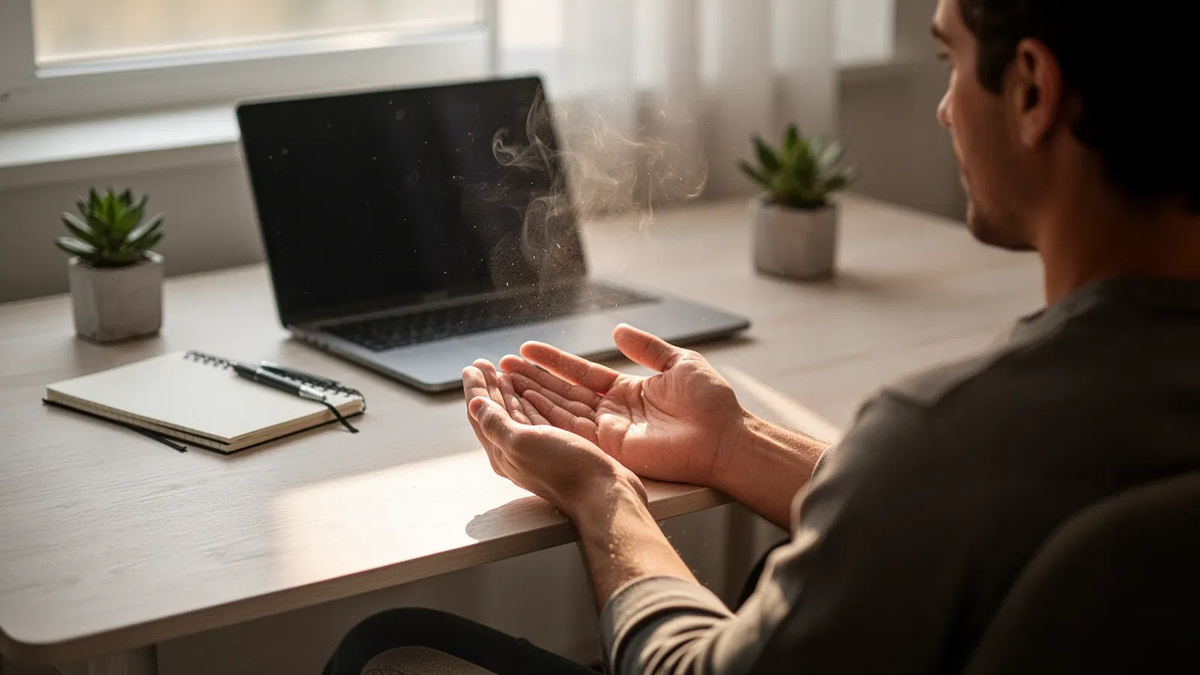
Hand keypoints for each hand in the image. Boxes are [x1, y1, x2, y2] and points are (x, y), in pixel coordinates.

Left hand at [463, 359, 646, 516]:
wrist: (603, 492)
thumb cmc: (564, 468)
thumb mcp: (523, 442)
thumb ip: (496, 424)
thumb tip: (474, 404)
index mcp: (502, 452)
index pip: (481, 415)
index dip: (476, 389)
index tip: (472, 366)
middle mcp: (516, 452)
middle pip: (495, 413)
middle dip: (488, 387)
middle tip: (483, 364)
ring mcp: (537, 450)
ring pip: (515, 415)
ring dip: (507, 392)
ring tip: (502, 373)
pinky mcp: (557, 448)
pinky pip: (535, 419)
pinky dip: (529, 402)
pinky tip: (531, 394)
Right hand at [498, 324, 746, 489]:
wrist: (725, 436)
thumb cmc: (710, 402)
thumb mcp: (677, 362)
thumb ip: (645, 348)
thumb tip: (618, 330)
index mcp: (626, 391)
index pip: (580, 373)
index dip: (553, 362)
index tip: (526, 350)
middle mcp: (612, 412)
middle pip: (563, 392)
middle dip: (531, 379)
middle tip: (501, 366)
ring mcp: (609, 431)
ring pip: (561, 410)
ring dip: (532, 395)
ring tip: (502, 380)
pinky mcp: (610, 447)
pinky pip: (573, 428)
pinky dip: (548, 415)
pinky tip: (525, 401)